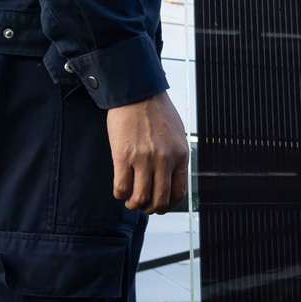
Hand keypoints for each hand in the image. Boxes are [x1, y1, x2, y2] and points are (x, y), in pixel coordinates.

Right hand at [107, 92, 188, 213]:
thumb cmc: (157, 111)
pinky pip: (121, 187)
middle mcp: (164, 160)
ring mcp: (144, 159)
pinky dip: (120, 194)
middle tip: (144, 206)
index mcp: (180, 155)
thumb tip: (171, 179)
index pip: (178, 193)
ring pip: (140, 198)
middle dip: (151, 209)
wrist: (137, 92)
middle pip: (160, 200)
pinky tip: (120, 189)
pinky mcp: (123, 156)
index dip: (168, 205)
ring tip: (130, 200)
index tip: (160, 205)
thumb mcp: (177, 134)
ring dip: (134, 204)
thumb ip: (176, 156)